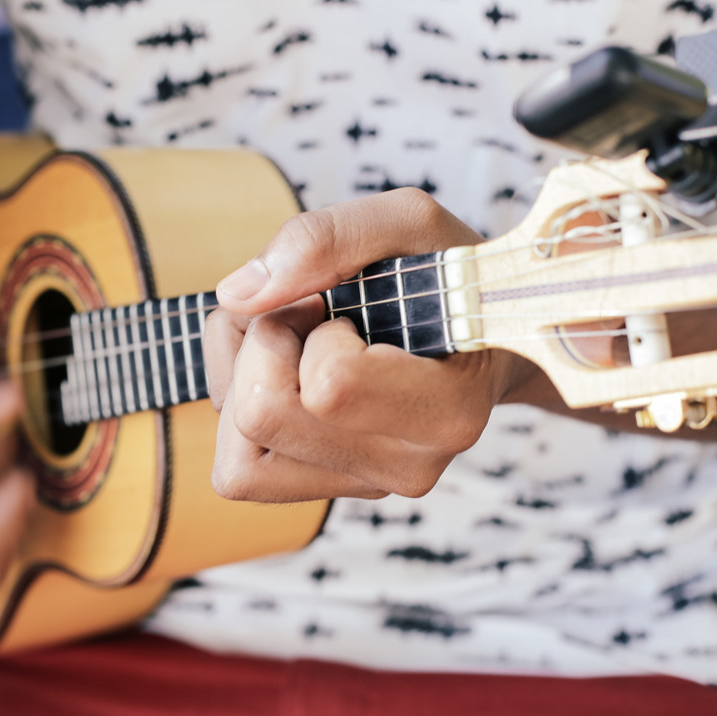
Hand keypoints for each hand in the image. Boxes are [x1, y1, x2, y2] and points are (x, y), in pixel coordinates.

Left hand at [203, 188, 540, 502]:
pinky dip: (237, 413)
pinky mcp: (326, 493)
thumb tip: (236, 294)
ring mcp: (366, 489)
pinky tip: (283, 375)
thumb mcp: (409, 223)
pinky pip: (237, 472)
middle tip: (309, 318)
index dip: (308, 327)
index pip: (329, 386)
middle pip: (260, 417)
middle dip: (262, 346)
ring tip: (296, 346)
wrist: (480, 335)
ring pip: (237, 460)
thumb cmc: (445, 278)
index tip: (341, 306)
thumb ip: (327, 238)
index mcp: (447, 411)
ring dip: (243, 381)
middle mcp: (408, 468)